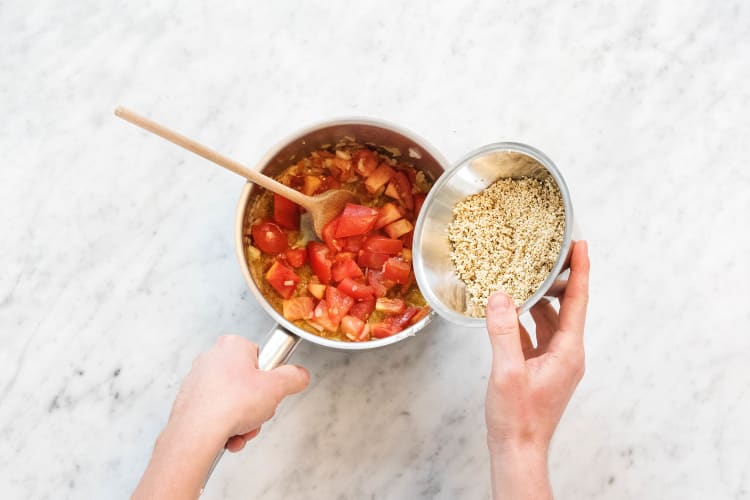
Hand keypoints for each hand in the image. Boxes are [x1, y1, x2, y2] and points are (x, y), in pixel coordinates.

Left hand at [133, 335, 308, 498]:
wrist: (196, 432)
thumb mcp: (278, 387)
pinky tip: (229, 436)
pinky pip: (218, 413)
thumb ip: (294, 377)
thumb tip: (299, 375)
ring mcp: (199, 380)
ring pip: (233, 401)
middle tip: (258, 413)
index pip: (261, 357)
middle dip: (257, 405)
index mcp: (232, 345)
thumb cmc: (230, 404)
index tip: (270, 390)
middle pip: (248, 383)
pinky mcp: (190, 401)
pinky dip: (227, 427)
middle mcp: (212, 358)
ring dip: (244, 420)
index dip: (270, 378)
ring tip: (242, 429)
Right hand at [485, 241, 589, 498]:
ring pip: (550, 321)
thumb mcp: (507, 371)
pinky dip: (525, 320)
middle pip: (566, 307)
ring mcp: (555, 362)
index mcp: (568, 352)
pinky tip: (510, 311)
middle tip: (548, 253)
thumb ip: (503, 332)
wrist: (518, 449)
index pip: (577, 301)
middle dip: (557, 280)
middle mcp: (567, 354)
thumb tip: (499, 297)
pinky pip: (536, 336)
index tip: (581, 245)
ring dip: (539, 300)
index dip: (580, 271)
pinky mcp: (541, 369)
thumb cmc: (517, 418)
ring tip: (526, 277)